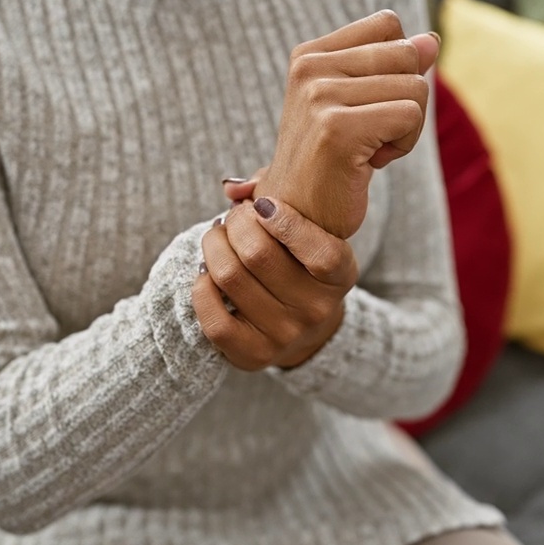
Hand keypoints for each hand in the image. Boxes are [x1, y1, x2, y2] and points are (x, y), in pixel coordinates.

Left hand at [193, 196, 357, 370]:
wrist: (305, 329)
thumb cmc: (300, 263)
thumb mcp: (311, 232)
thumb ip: (280, 199)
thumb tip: (232, 189)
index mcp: (341, 275)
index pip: (320, 253)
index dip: (286, 223)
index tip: (261, 204)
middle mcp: (317, 308)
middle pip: (258, 255)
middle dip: (235, 224)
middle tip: (233, 218)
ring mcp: (286, 335)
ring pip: (230, 278)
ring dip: (213, 247)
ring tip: (217, 238)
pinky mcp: (253, 355)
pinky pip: (215, 318)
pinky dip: (201, 288)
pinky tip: (207, 274)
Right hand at [253, 10, 439, 239]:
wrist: (297, 221)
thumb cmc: (331, 164)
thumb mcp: (361, 105)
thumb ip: (393, 68)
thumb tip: (433, 39)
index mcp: (309, 55)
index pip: (388, 25)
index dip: (396, 67)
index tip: (366, 106)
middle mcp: (309, 68)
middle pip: (407, 54)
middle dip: (404, 99)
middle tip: (369, 135)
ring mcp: (319, 97)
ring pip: (415, 87)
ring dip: (405, 128)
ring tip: (366, 150)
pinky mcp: (337, 128)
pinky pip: (410, 116)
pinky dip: (403, 145)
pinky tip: (370, 163)